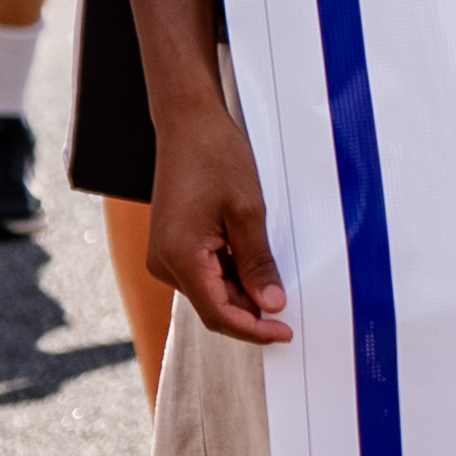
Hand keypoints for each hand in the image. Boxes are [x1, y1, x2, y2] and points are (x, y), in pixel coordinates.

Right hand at [149, 96, 292, 345]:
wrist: (188, 124)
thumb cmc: (216, 158)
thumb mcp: (247, 212)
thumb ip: (257, 262)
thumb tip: (271, 305)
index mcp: (179, 258)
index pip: (218, 314)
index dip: (253, 329)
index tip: (285, 332)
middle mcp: (164, 263)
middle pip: (213, 305)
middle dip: (251, 311)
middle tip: (290, 309)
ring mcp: (165, 254)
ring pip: (209, 290)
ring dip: (242, 291)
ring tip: (276, 279)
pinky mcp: (171, 244)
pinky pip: (203, 272)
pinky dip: (230, 274)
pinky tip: (254, 263)